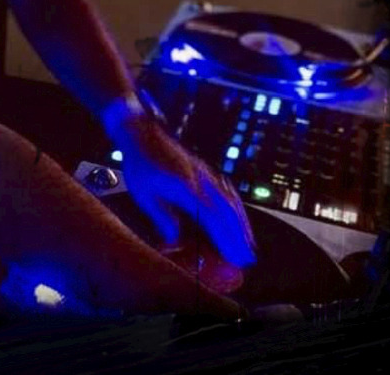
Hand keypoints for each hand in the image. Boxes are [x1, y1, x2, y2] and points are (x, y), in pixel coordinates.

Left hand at [105, 103, 256, 275]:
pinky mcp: (204, 169)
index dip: (226, 238)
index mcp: (186, 186)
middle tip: (248, 258)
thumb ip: (162, 216)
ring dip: (241, 223)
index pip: (212, 217)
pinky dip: (236, 206)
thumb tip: (175, 237)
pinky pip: (226, 190)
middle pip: (227, 211)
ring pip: (230, 200)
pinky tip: (238, 217)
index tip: (235, 256)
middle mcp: (200, 178)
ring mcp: (205, 172)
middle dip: (239, 236)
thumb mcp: (144, 193)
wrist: (142, 131)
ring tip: (249, 244)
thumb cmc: (141, 162)